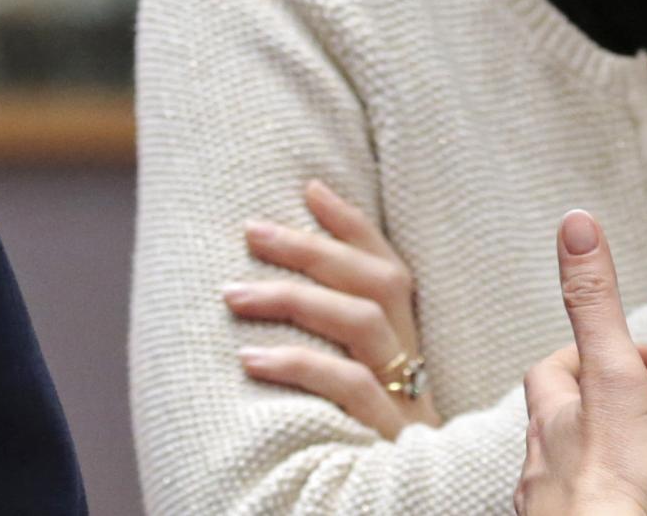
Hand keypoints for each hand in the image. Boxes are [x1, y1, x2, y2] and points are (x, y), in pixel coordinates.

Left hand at [224, 179, 440, 436]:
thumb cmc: (358, 458)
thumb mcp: (351, 402)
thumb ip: (327, 356)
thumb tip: (264, 299)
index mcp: (408, 351)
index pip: (391, 271)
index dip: (355, 228)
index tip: (311, 189)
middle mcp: (413, 368)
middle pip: (378, 284)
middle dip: (312, 249)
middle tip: (252, 231)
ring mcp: (406, 403)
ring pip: (363, 323)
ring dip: (295, 298)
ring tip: (234, 294)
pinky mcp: (389, 439)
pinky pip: (351, 386)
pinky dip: (300, 365)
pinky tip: (252, 358)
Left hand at [516, 211, 646, 515]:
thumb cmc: (608, 492)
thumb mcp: (614, 378)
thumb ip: (596, 307)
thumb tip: (575, 225)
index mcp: (554, 424)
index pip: (552, 376)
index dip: (580, 358)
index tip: (610, 352)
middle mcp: (544, 473)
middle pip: (560, 434)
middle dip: (593, 420)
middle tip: (633, 413)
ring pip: (573, 486)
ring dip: (605, 474)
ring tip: (646, 474)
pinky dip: (617, 511)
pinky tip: (639, 514)